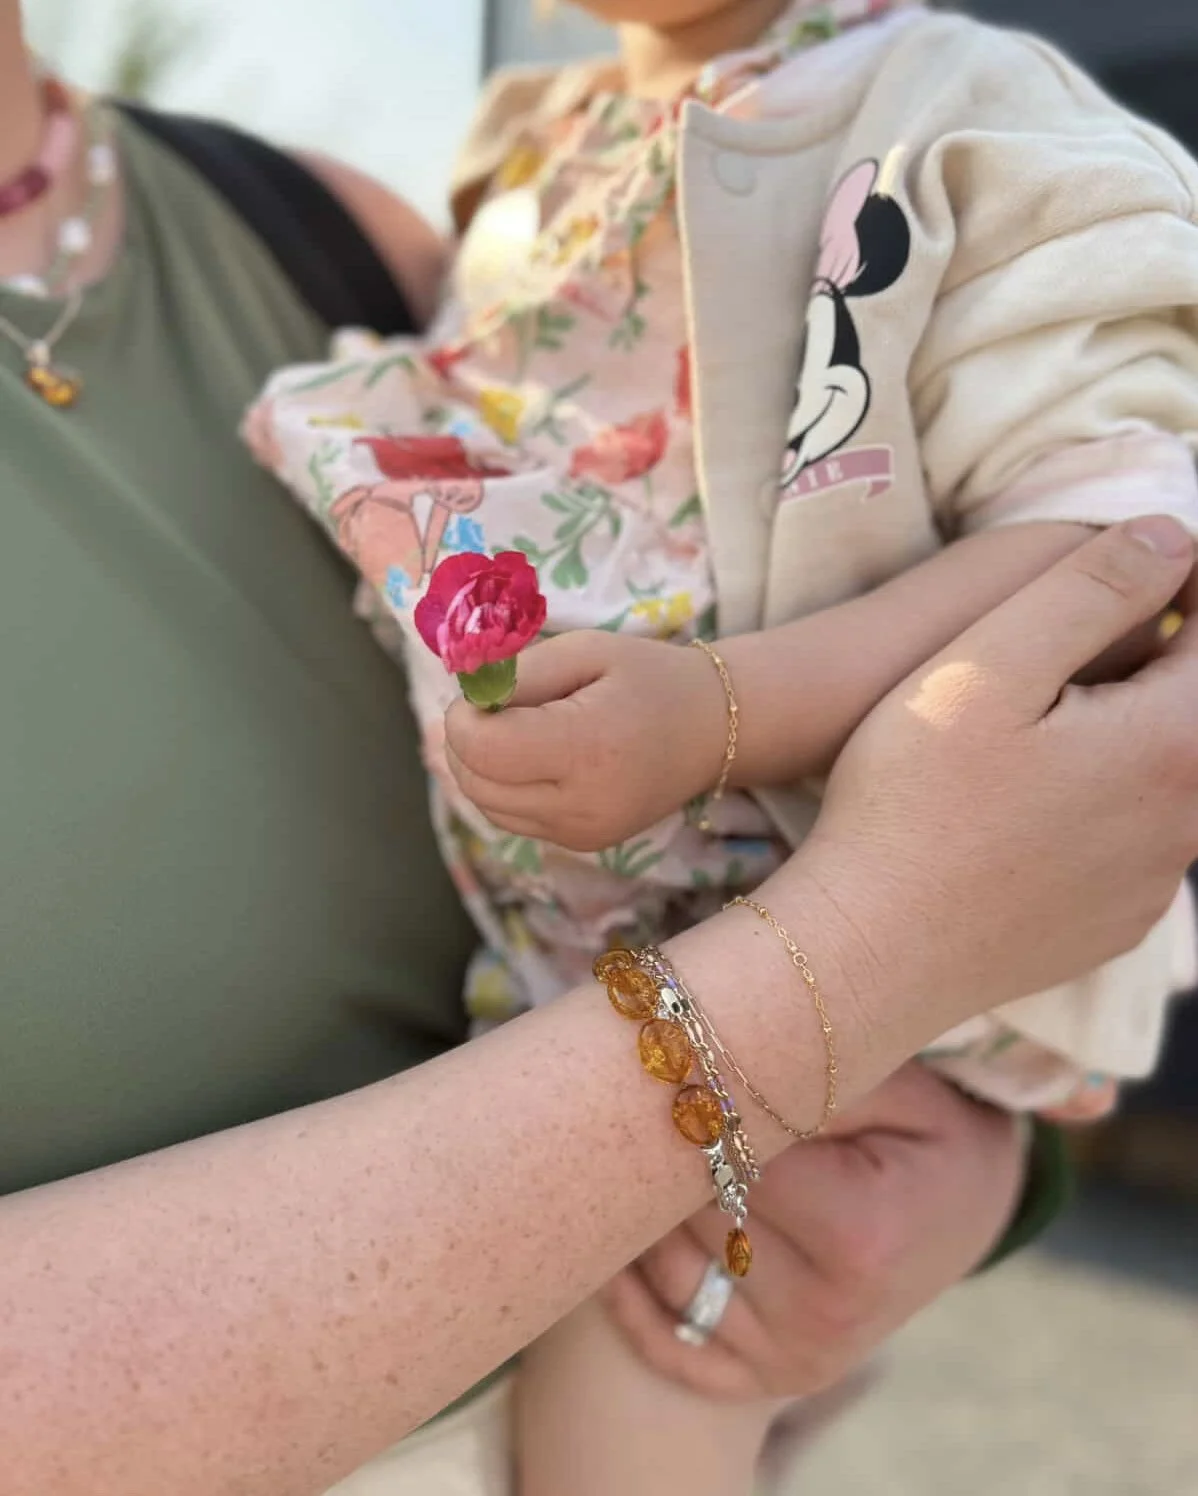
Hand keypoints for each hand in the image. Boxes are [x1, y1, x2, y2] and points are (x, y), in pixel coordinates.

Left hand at [443, 630, 727, 850]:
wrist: (714, 729)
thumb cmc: (650, 677)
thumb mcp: (585, 651)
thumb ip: (518, 672)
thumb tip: (463, 697)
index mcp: (586, 748)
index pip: (482, 749)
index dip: (463, 717)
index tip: (483, 691)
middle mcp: (582, 804)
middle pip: (475, 783)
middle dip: (463, 741)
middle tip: (492, 706)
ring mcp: (582, 833)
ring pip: (486, 806)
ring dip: (478, 767)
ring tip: (512, 729)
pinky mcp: (582, 844)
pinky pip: (512, 819)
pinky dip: (502, 788)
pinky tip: (529, 757)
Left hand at [604, 1064, 1020, 1400]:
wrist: (964, 1213)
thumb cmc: (925, 1137)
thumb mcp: (900, 1090)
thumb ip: (819, 1078)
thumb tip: (721, 1072)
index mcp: (860, 1236)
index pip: (730, 1164)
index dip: (698, 1111)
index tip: (684, 1069)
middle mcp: (825, 1314)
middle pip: (693, 1218)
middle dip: (664, 1157)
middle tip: (642, 1099)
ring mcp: (795, 1358)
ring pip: (668, 1272)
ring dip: (642, 1215)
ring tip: (638, 1154)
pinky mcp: (769, 1380)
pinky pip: (670, 1346)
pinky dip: (629, 1299)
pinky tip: (615, 1244)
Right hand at [757, 516, 1197, 1053]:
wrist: (869, 947)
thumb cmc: (913, 798)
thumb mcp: (986, 663)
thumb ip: (1091, 588)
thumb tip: (1169, 538)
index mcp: (1172, 742)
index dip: (1184, 585)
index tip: (1146, 563)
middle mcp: (1188, 820)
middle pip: (1196, 712)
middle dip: (1164, 665)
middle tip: (1102, 632)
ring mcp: (1155, 884)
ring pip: (1176, 781)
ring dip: (1137, 735)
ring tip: (1058, 714)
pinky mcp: (1117, 925)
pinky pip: (1144, 843)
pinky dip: (1116, 803)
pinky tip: (1042, 799)